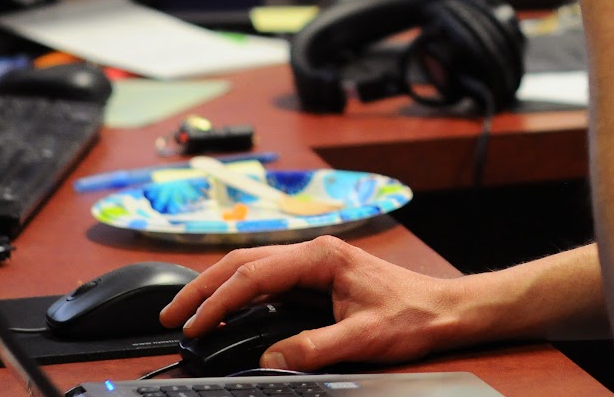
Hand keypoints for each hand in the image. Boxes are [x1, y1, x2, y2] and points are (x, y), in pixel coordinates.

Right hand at [159, 236, 466, 370]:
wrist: (444, 309)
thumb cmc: (412, 315)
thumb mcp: (364, 337)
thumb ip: (315, 348)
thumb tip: (271, 359)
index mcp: (323, 256)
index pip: (255, 273)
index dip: (218, 300)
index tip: (193, 325)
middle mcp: (315, 253)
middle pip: (244, 262)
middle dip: (203, 287)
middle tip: (170, 318)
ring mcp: (315, 263)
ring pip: (252, 268)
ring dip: (217, 289)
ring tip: (186, 315)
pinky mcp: (317, 278)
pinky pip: (268, 281)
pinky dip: (239, 294)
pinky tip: (225, 311)